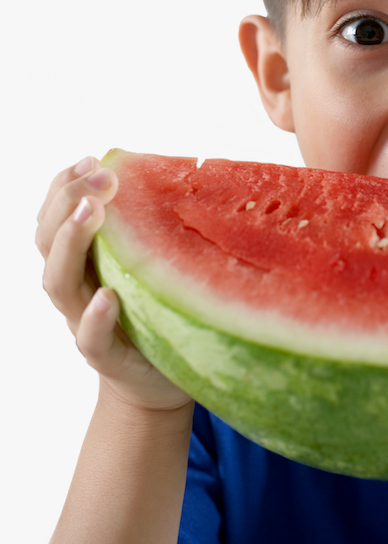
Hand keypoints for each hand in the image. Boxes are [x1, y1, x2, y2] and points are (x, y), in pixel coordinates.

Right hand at [36, 157, 190, 411]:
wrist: (155, 384)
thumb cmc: (155, 314)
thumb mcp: (152, 265)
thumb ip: (153, 230)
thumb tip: (183, 174)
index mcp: (85, 262)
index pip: (55, 216)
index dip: (64, 186)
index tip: (90, 159)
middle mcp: (77, 288)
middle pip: (47, 241)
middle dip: (67, 202)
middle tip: (98, 177)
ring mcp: (84, 323)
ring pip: (59, 282)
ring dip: (71, 243)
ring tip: (91, 212)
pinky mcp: (105, 357)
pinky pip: (90, 338)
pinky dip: (95, 316)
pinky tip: (107, 296)